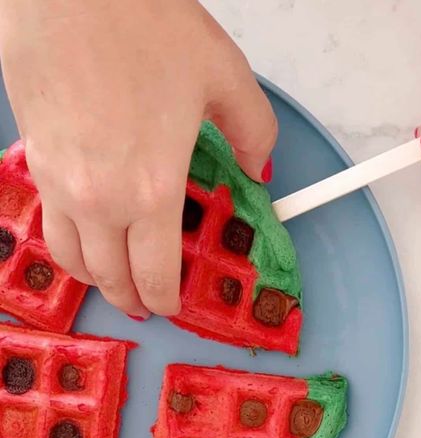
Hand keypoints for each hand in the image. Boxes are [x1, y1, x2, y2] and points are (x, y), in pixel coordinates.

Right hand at [0, 0, 276, 317]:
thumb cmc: (140, 21)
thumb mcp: (223, 74)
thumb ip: (254, 131)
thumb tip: (260, 169)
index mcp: (151, 189)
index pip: (157, 275)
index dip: (167, 299)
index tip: (173, 302)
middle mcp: (99, 200)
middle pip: (112, 279)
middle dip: (132, 300)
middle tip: (146, 302)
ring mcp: (60, 184)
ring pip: (73, 261)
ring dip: (96, 280)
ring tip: (113, 280)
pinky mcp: (36, 161)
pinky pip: (49, 225)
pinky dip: (68, 246)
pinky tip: (83, 237)